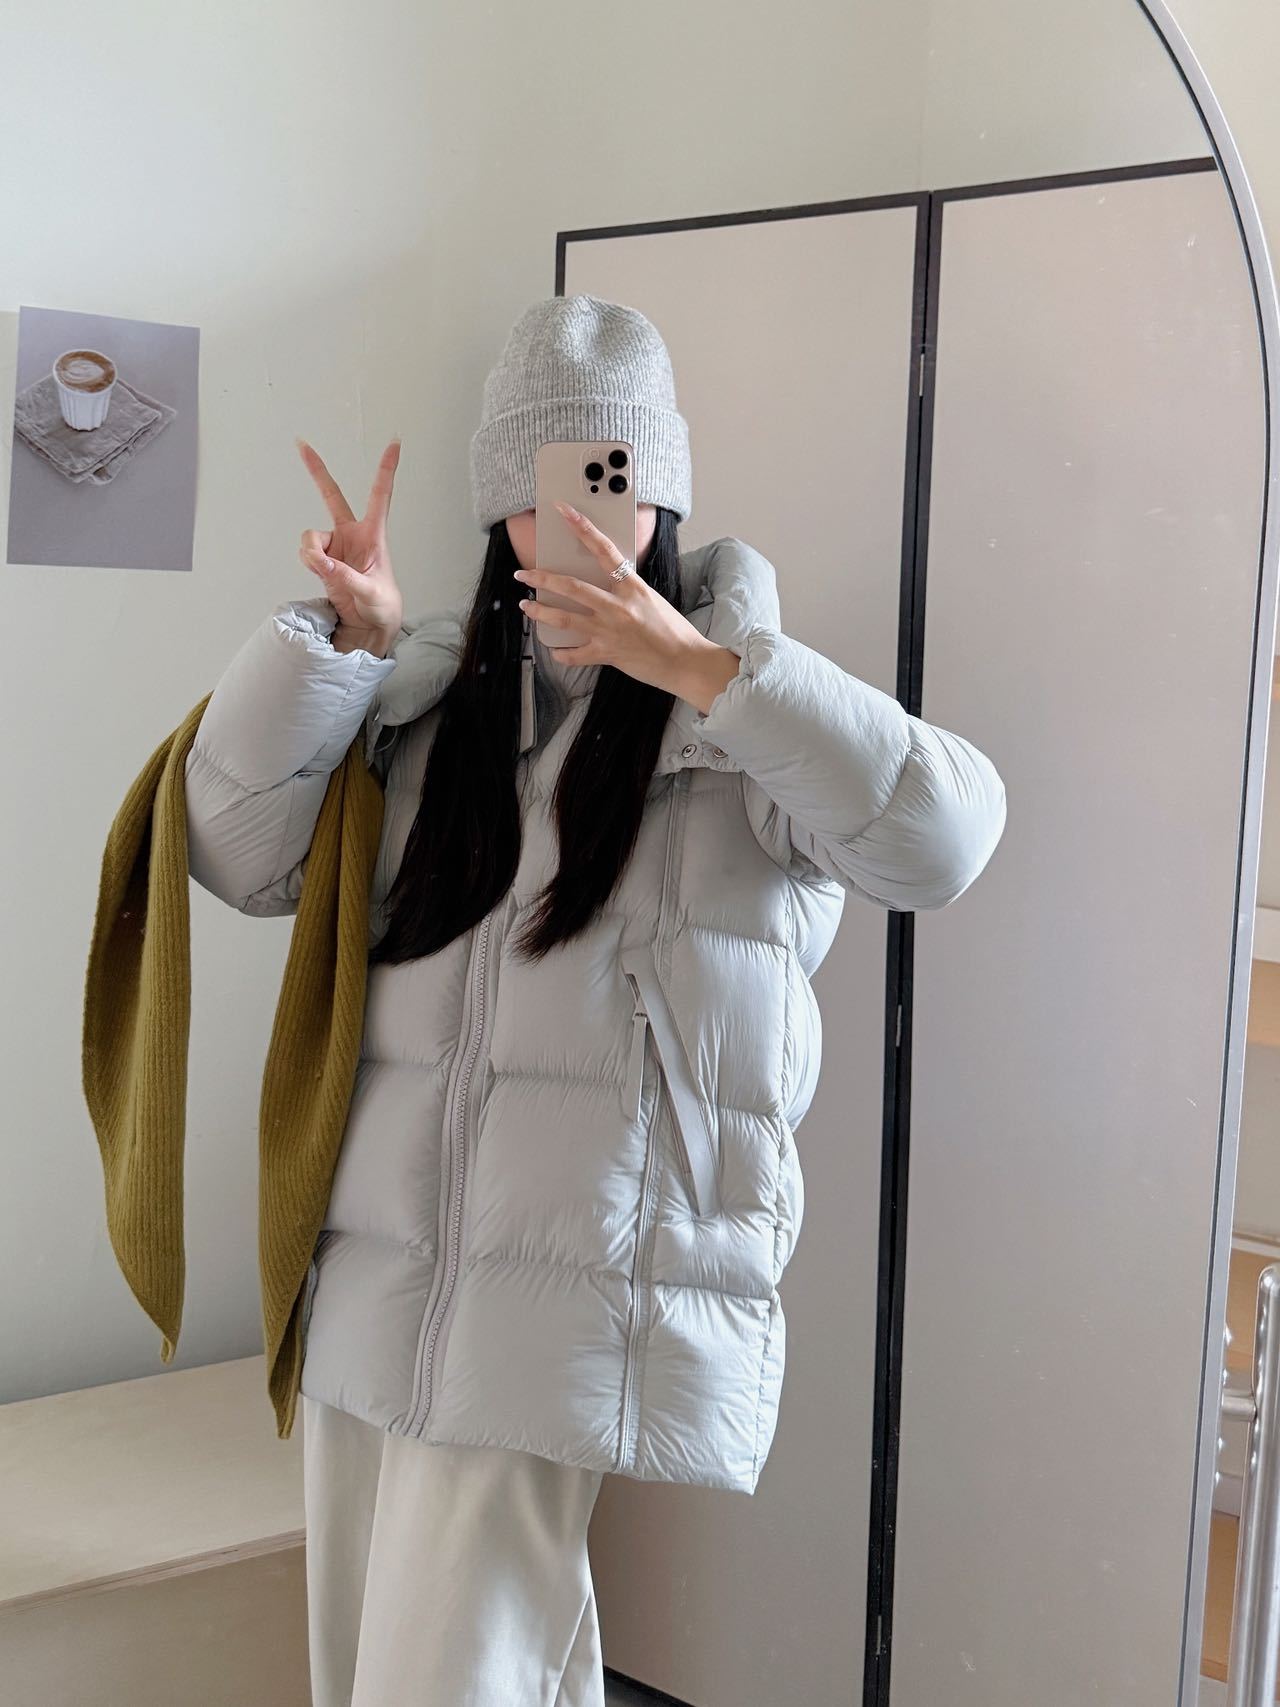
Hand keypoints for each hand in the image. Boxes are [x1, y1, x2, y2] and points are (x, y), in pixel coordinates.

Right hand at [296, 438, 404, 650]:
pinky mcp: (322, 559)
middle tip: (301, 445)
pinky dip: (309, 562)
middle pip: (331, 495)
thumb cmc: (382, 605)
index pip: (380, 497)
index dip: (386, 470)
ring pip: (310, 537)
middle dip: (316, 471)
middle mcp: (352, 534)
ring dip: (312, 554)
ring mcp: (335, 546)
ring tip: (326, 572)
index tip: (394, 442)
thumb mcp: (371, 593)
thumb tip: (321, 562)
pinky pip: (306, 553)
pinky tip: (322, 574)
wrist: (369, 625)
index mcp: (374, 535)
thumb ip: (345, 577)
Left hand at [514, 502, 740, 712]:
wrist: (686, 661)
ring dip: (540, 612)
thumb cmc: (674, 631)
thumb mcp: (651, 600)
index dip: (582, 527)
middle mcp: (617, 606)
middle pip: (571, 586)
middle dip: (542, 578)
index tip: (564, 511)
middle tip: (524, 575)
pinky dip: (561, 653)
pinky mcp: (606, 654)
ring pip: (564, 618)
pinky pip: (574, 654)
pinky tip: (554, 650)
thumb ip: (627, 591)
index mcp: (632, 587)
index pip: (604, 549)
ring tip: (526, 607)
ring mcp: (609, 631)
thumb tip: (606, 585)